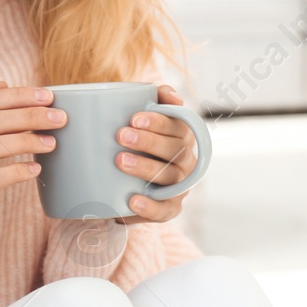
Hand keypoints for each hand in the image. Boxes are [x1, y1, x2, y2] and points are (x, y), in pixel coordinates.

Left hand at [114, 84, 197, 224]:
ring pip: (170, 177)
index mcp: (182, 136)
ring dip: (146, 168)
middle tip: (121, 136)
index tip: (134, 118)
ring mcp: (180, 186)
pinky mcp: (170, 208)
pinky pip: (165, 210)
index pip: (178, 125)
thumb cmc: (135, 144)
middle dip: (149, 142)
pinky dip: (150, 206)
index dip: (159, 121)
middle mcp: (186, 161)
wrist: (122, 185)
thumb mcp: (141, 120)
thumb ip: (154, 98)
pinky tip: (132, 199)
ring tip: (119, 161)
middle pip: (176, 150)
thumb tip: (170, 95)